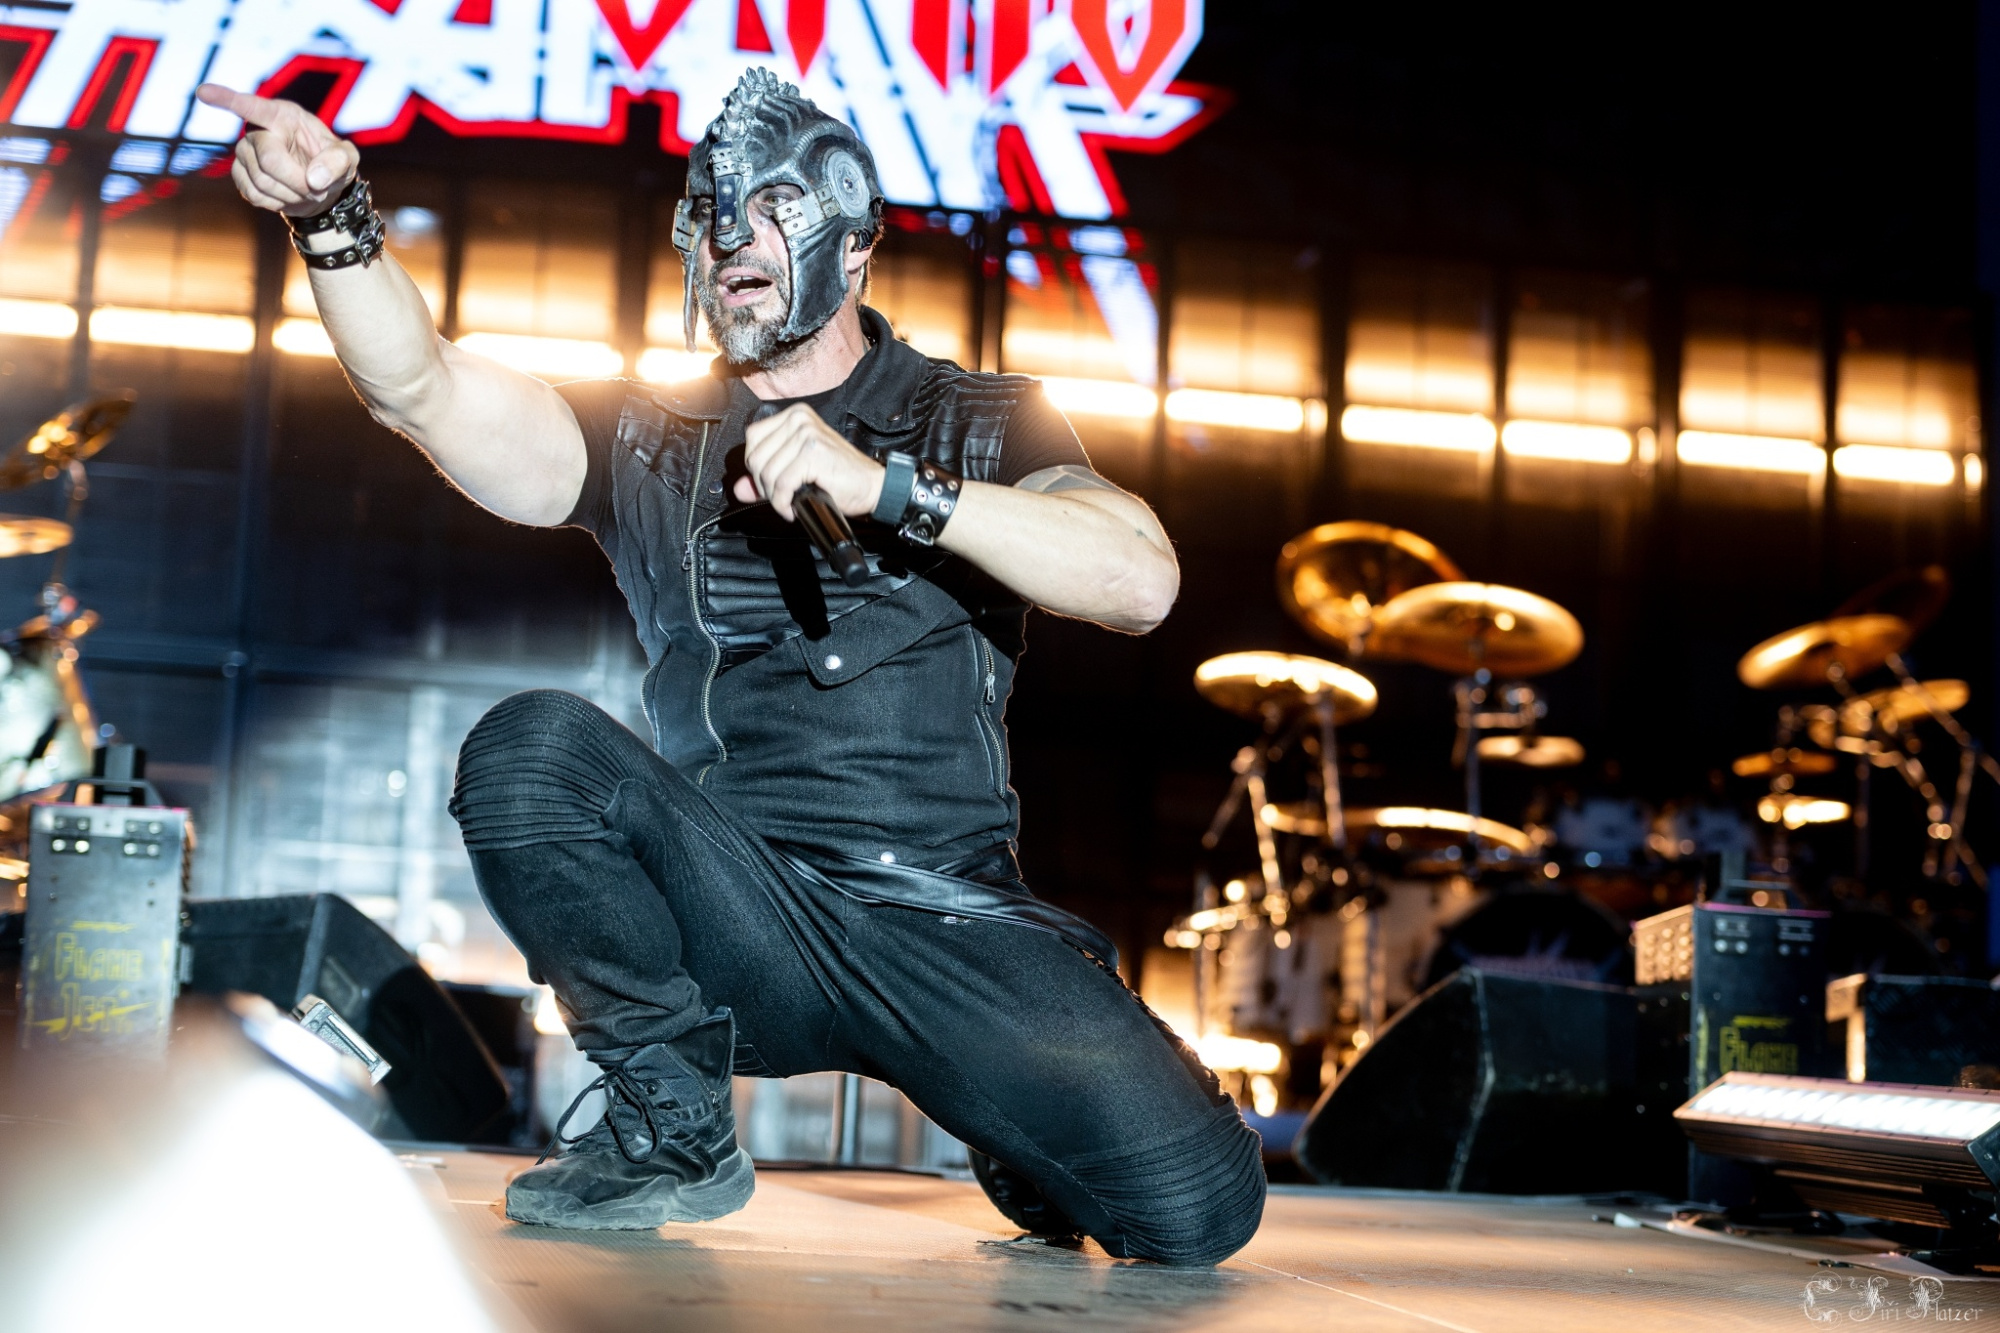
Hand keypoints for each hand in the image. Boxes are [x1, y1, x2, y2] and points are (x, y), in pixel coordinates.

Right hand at [195, 83, 359, 217]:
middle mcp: (257, 130)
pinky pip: (253, 194)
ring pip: (261, 181)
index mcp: (282, 116)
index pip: (253, 107)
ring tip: (304, 189)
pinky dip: (276, 202)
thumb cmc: (332, 162)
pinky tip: (286, 194)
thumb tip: (313, 179)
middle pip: (269, 160)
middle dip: (297, 181)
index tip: (203, 91)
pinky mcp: (239, 174)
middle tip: (317, 188)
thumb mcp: (348, 158)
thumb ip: (338, 162)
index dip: (227, 99)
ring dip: (290, 194)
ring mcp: (244, 153)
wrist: (320, 186)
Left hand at [734, 403, 886, 520]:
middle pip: (757, 456)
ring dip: (775, 497)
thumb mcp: (797, 472)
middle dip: (764, 485)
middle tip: (781, 498)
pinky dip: (783, 502)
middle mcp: (800, 419)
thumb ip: (766, 478)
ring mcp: (807, 434)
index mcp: (795, 415)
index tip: (770, 484)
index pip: (753, 438)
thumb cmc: (840, 477)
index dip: (756, 467)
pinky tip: (794, 508)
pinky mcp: (813, 453)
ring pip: (768, 472)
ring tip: (789, 503)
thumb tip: (739, 489)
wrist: (871, 486)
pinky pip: (782, 483)